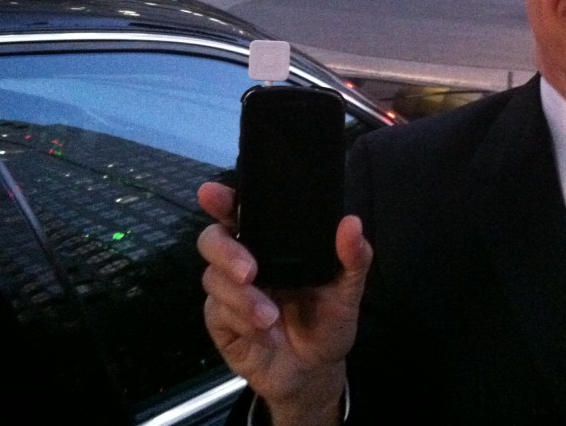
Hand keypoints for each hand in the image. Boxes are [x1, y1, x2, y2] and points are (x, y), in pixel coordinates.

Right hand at [197, 181, 371, 425]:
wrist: (315, 372)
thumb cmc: (327, 320)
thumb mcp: (347, 290)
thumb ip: (353, 258)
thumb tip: (352, 223)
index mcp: (271, 242)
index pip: (241, 211)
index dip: (223, 199)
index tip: (212, 194)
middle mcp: (244, 259)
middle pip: (212, 239)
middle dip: (225, 251)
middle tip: (250, 271)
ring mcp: (228, 290)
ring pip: (213, 278)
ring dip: (242, 299)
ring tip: (270, 317)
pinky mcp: (220, 321)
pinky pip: (218, 313)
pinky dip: (242, 323)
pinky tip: (265, 334)